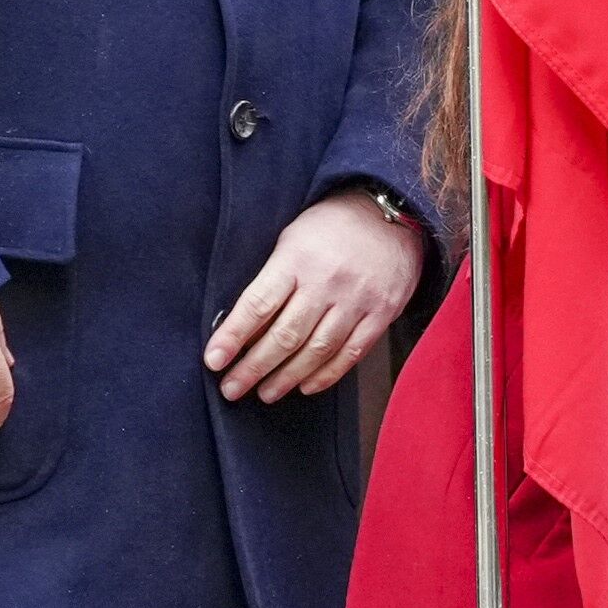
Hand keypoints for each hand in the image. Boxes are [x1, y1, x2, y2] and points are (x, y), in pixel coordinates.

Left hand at [207, 188, 419, 403]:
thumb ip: (273, 279)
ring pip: (317, 350)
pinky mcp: (381, 314)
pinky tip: (306, 386)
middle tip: (232, 389)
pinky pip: (351, 353)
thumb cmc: (332, 226)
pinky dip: (327, 374)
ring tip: (265, 393)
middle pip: (285, 336)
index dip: (233, 336)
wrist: (393, 214)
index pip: (258, 305)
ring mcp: (357, 301)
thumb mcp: (292, 239)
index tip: (214, 360)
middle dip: (254, 367)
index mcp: (297, 260)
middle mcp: (326, 283)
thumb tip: (247, 326)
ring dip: (287, 377)